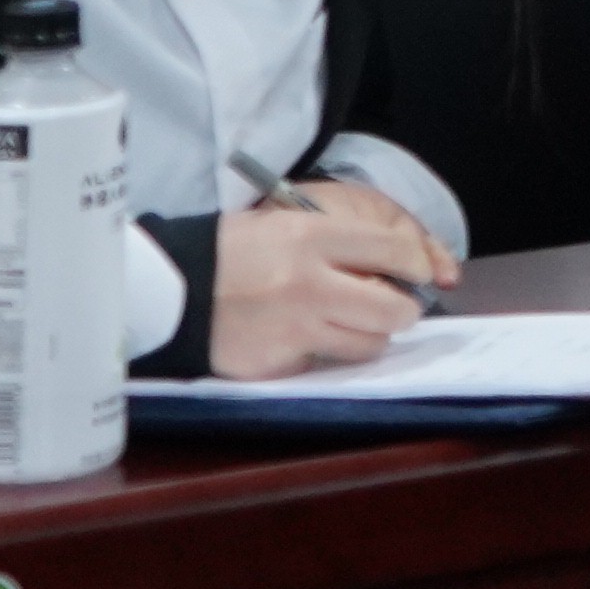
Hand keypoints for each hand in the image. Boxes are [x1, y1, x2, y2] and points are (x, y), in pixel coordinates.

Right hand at [209, 194, 449, 375]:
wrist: (171, 291)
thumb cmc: (234, 251)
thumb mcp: (287, 223)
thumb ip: (341, 242)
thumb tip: (400, 263)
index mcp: (312, 237)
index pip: (394, 250)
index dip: (416, 263)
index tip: (418, 271)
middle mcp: (308, 284)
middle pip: (394, 309)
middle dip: (404, 310)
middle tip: (397, 307)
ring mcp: (294, 329)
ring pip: (368, 345)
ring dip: (369, 336)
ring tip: (352, 323)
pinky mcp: (277, 365)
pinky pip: (325, 365)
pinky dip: (325, 354)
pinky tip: (308, 338)